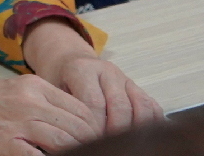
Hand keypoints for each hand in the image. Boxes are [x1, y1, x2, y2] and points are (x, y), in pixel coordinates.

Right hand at [0, 69, 100, 154]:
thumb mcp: (14, 94)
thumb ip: (44, 106)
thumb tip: (76, 128)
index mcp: (34, 86)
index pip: (83, 110)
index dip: (100, 130)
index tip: (107, 143)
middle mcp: (30, 101)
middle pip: (81, 127)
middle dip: (96, 145)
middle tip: (105, 152)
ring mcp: (18, 123)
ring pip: (68, 142)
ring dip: (80, 152)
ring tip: (87, 155)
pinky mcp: (5, 144)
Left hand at [23, 17, 161, 135]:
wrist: (68, 59)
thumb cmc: (59, 79)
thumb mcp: (53, 89)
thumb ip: (66, 108)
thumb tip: (75, 134)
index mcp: (81, 69)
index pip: (94, 103)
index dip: (94, 126)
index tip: (90, 141)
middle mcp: (106, 70)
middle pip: (120, 106)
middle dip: (115, 130)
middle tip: (106, 144)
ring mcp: (123, 77)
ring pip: (140, 105)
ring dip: (134, 127)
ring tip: (123, 142)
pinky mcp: (136, 86)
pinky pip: (151, 104)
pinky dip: (151, 121)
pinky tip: (141, 135)